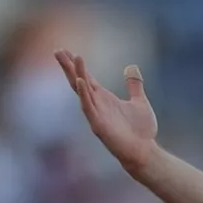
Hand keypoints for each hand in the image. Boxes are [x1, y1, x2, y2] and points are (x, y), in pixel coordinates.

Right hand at [54, 49, 157, 170]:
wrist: (145, 152)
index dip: (76, 65)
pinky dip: (84, 94)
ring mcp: (96, 114)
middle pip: (78, 81)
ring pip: (82, 91)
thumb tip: (131, 66)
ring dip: (77, 74)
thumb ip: (134, 85)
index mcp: (104, 99)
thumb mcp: (140, 102)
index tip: (65, 51)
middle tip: (57, 50)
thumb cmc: (141, 131)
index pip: (86, 78)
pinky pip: (88, 107)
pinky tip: (81, 81)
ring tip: (72, 58)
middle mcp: (97, 104)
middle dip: (68, 66)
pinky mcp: (98, 125)